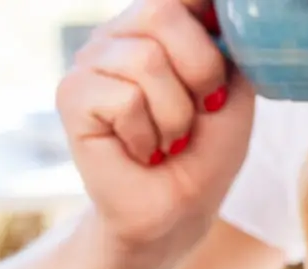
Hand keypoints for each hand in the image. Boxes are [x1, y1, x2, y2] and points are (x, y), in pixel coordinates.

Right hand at [57, 0, 254, 257]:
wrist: (175, 208)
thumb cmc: (205, 149)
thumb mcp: (235, 79)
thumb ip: (222, 34)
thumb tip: (208, 8)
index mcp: (157, 20)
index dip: (207, 35)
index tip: (219, 81)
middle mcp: (119, 33)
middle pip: (161, 12)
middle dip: (197, 69)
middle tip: (199, 111)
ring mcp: (90, 63)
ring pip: (143, 61)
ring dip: (171, 113)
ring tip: (167, 140)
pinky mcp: (71, 96)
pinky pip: (122, 99)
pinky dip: (144, 134)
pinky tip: (140, 151)